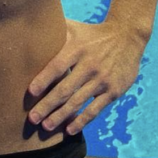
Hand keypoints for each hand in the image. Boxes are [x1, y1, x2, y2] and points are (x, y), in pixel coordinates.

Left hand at [26, 19, 144, 135]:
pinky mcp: (113, 91)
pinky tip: (69, 130)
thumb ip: (55, 30)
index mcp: (77, 48)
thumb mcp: (75, 28)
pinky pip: (95, 110)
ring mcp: (102, 80)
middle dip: (47, 105)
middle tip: (32, 118)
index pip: (57, 66)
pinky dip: (82, 121)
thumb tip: (30, 28)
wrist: (127, 37)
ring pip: (78, 102)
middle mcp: (89, 65)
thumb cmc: (92, 34)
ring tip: (46, 126)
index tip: (30, 92)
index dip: (43, 79)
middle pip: (65, 89)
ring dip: (60, 117)